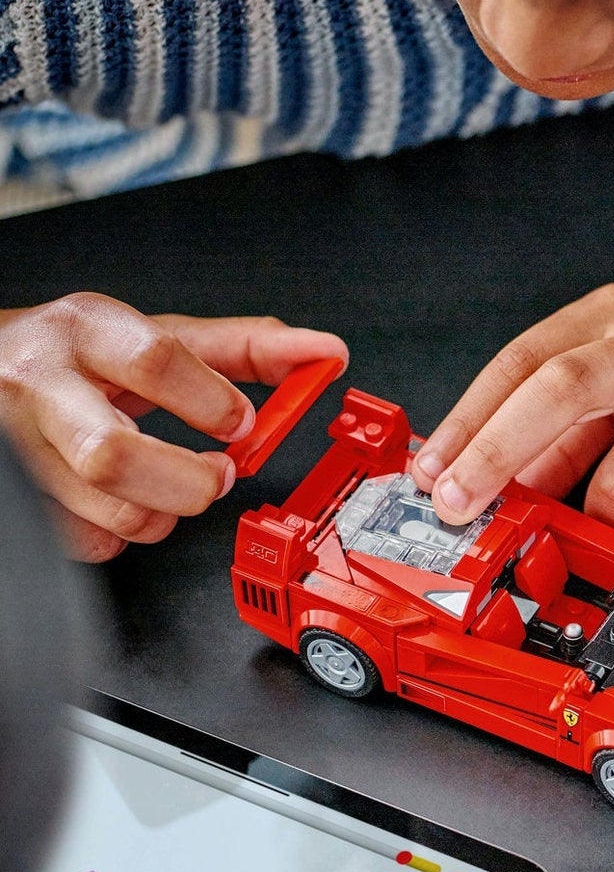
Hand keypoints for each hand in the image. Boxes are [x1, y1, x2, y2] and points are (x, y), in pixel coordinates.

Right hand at [0, 296, 347, 560]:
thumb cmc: (84, 356)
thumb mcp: (161, 335)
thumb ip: (247, 348)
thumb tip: (325, 354)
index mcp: (89, 331)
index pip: (157, 363)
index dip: (214, 403)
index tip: (241, 424)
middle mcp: (41, 384)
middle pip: (115, 456)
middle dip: (188, 481)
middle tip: (215, 474)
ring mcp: (18, 444)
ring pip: (105, 510)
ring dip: (162, 513)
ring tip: (172, 488)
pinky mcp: (16, 496)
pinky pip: (84, 540)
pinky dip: (121, 535)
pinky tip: (124, 502)